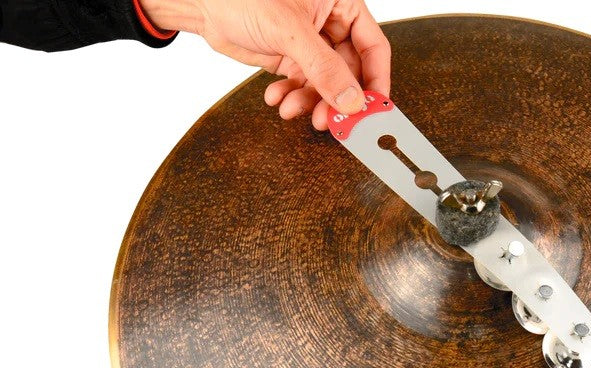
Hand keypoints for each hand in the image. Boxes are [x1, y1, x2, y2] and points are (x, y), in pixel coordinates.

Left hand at [141, 0, 390, 128]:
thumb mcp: (290, 30)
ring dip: (310, 102)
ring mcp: (310, 44)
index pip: (373, 48)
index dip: (376, 81)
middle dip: (335, 99)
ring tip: (292, 109)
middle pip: (349, 72)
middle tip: (329, 120)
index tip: (372, 109)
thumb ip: (324, 68)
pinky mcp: (290, 59)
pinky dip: (291, 97)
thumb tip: (351, 100)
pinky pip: (302, 87)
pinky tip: (276, 98)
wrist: (201, 2)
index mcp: (341, 4)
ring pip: (324, 85)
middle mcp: (329, 24)